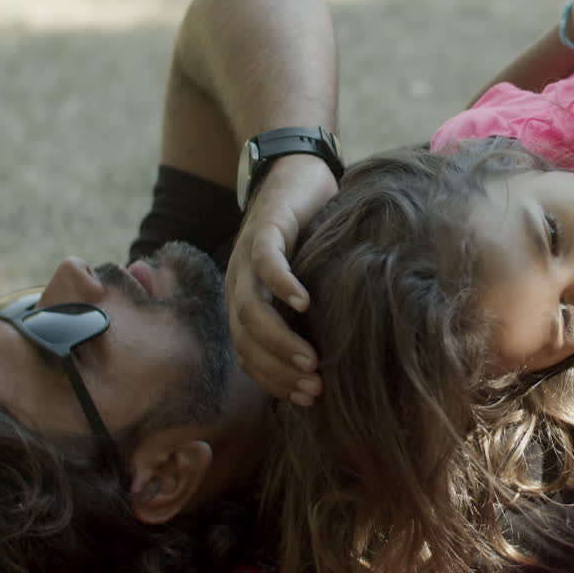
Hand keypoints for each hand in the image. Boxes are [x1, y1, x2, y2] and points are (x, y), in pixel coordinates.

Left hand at [225, 154, 336, 404]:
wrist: (296, 172)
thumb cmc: (308, 233)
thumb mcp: (306, 280)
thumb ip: (308, 315)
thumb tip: (334, 361)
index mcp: (245, 301)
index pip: (249, 354)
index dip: (274, 381)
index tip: (307, 400)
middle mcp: (239, 283)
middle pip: (246, 340)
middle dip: (278, 371)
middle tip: (314, 390)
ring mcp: (247, 257)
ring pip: (250, 309)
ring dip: (279, 340)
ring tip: (311, 361)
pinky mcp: (265, 229)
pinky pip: (267, 262)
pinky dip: (281, 284)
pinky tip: (304, 302)